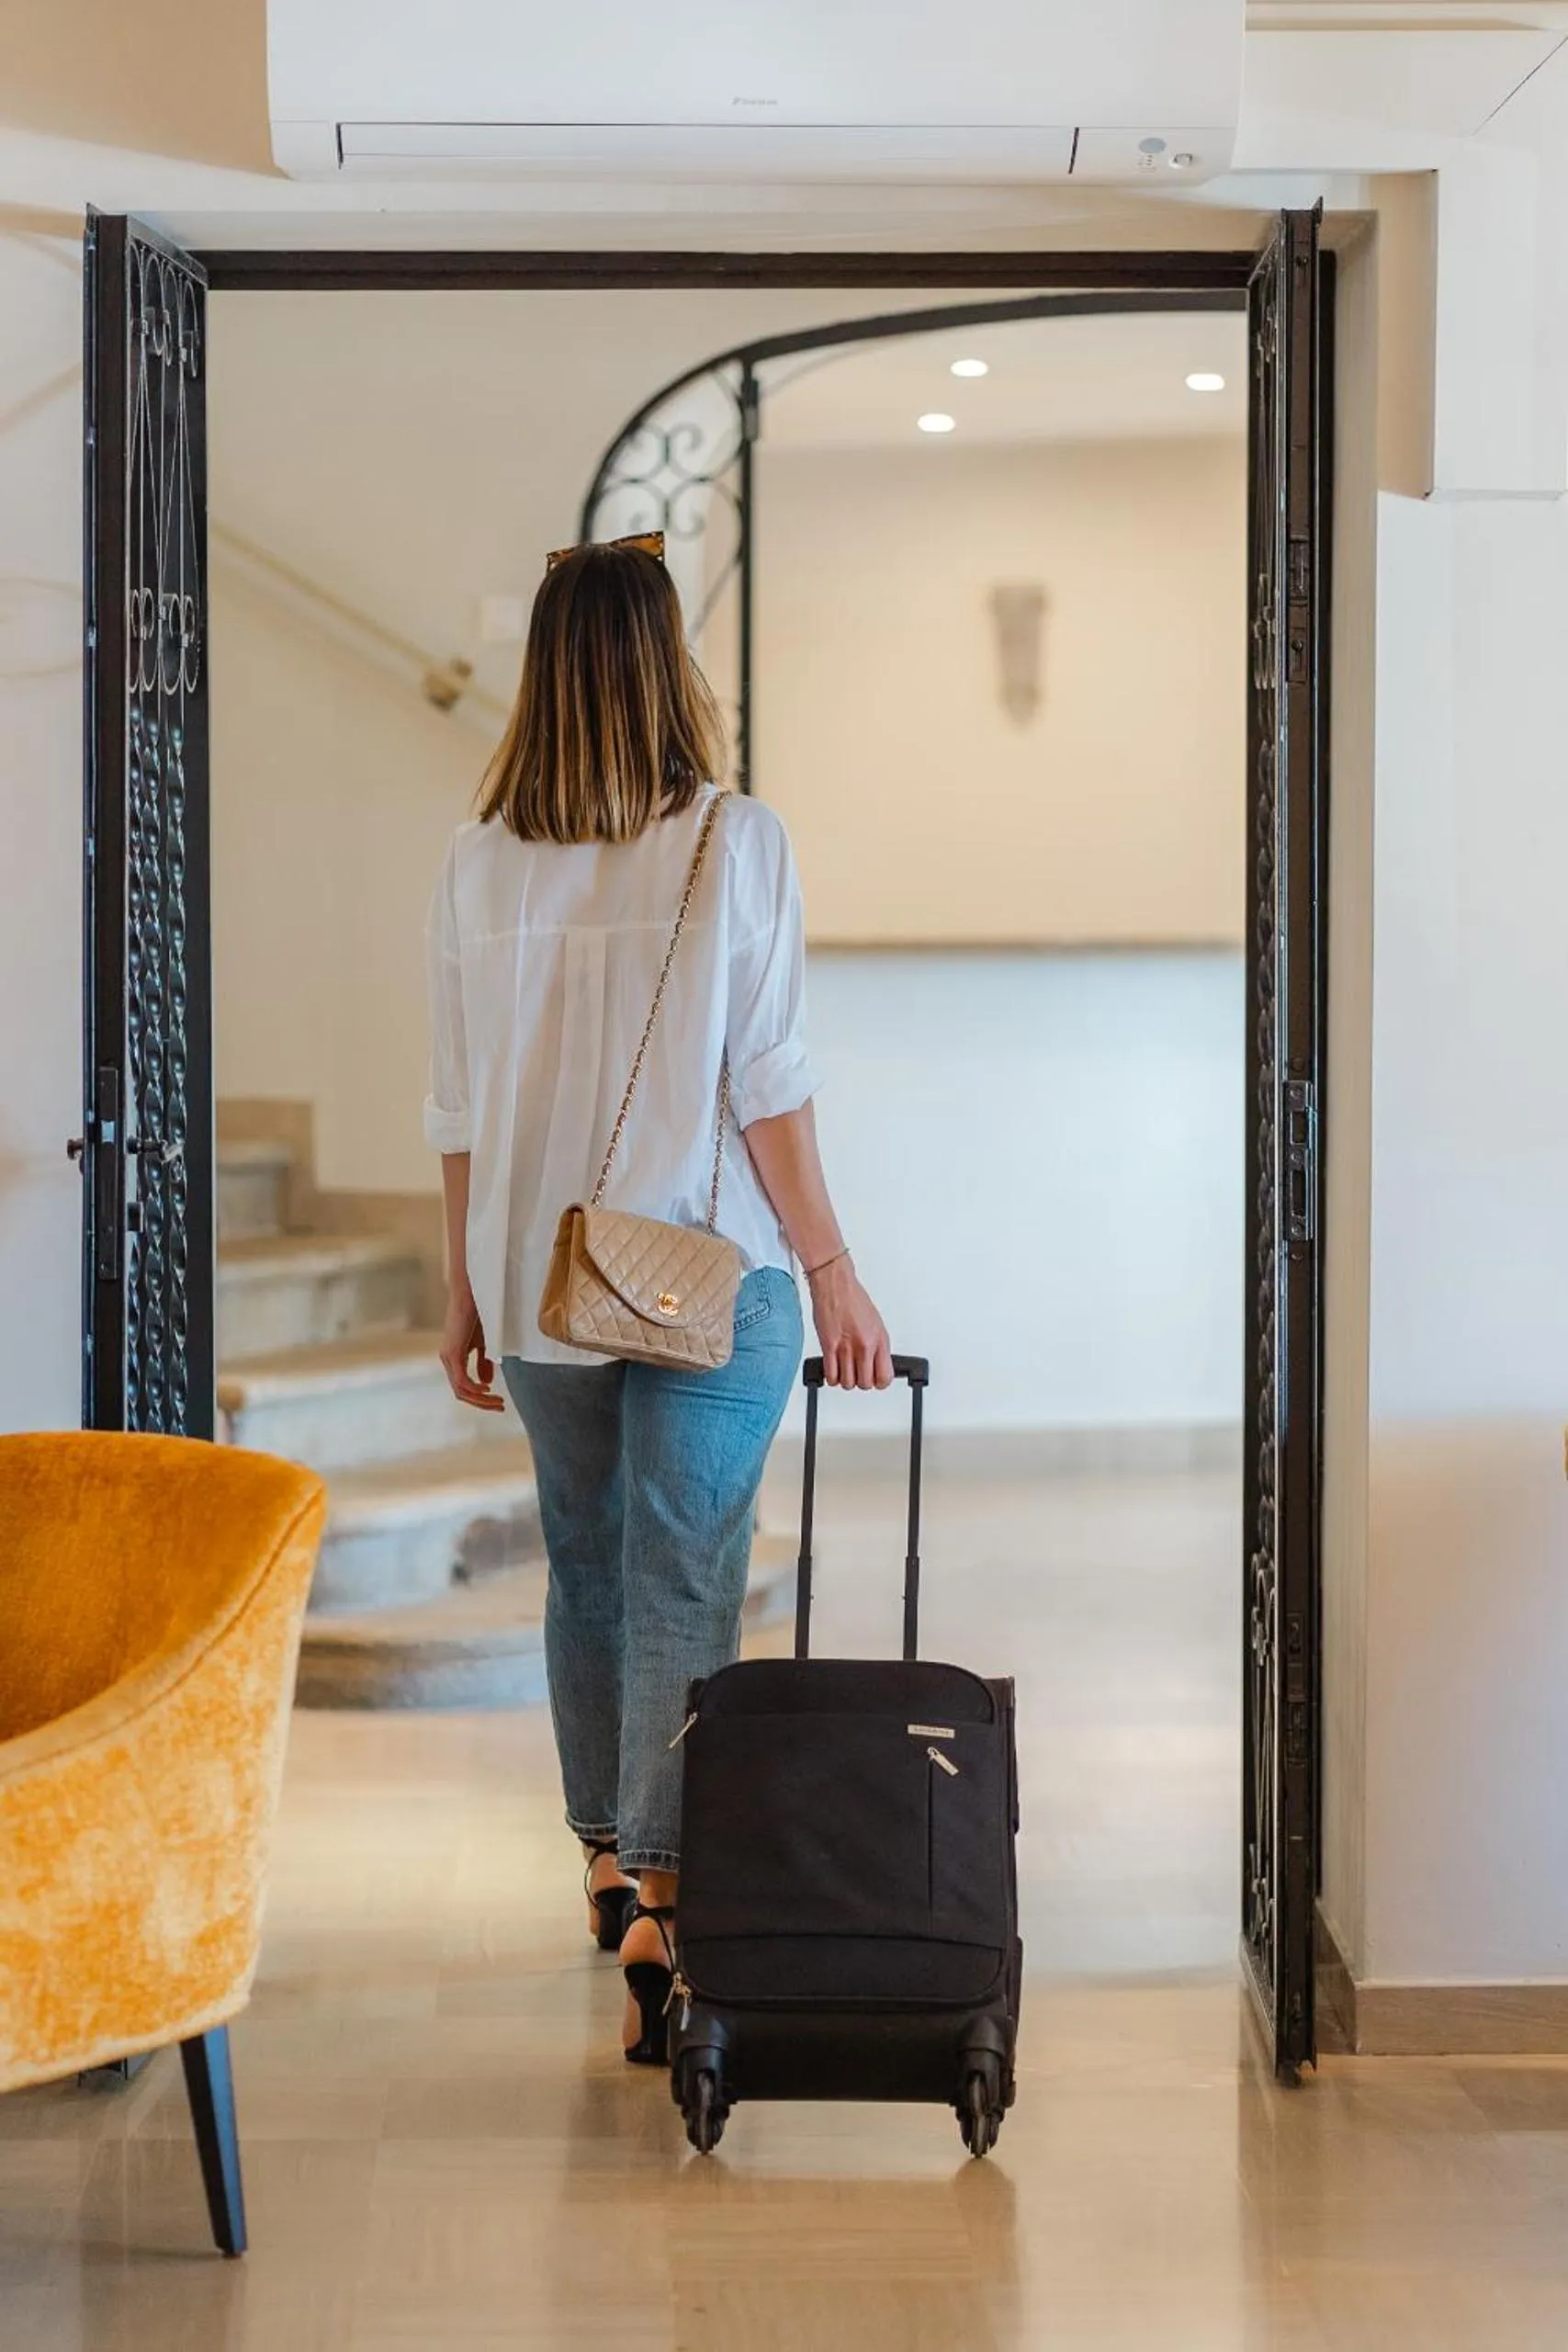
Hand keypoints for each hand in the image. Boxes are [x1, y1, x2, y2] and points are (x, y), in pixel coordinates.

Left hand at [440, 1282, 505, 1411]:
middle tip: (500, 1407)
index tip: (498, 1402)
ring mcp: (448, 1357)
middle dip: (481, 1403)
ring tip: (498, 1401)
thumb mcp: (484, 1343)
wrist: (472, 1292)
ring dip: (480, 1399)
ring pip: (461, 1390)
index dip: (479, 1398)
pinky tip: (487, 1390)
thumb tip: (486, 1384)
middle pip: (461, 1393)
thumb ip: (484, 1363)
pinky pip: (461, 1380)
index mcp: (453, 1357)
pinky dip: (474, 1389)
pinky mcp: (453, 1353)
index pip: (462, 1387)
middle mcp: (447, 1359)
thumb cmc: (478, 1312)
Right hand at [808, 1254, 892, 1389]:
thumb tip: (876, 1364)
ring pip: (847, 1383)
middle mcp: (864, 1345)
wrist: (835, 1284)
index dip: (879, 1383)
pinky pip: (831, 1375)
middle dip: (860, 1382)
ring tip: (844, 1370)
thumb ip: (877, 1345)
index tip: (875, 1380)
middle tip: (857, 1373)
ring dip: (845, 1380)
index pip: (885, 1377)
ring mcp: (846, 1347)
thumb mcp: (875, 1323)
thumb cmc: (853, 1299)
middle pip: (865, 1384)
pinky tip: (833, 1369)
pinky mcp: (828, 1345)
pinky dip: (831, 1377)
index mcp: (879, 1339)